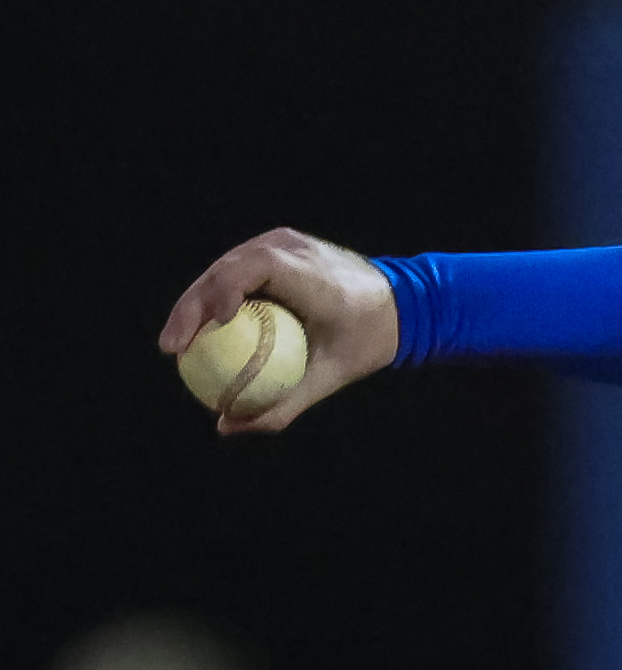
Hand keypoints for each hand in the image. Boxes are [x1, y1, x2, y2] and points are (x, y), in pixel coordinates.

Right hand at [159, 229, 399, 433]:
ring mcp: (283, 242)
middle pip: (224, 270)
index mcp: (309, 271)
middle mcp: (291, 246)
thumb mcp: (332, 376)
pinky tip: (200, 334)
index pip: (250, 270)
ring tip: (176, 344)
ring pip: (223, 269)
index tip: (204, 331)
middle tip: (170, 349)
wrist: (403, 303)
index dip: (218, 293)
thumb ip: (283, 404)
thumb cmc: (370, 340)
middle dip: (189, 308)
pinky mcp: (277, 248)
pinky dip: (216, 300)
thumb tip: (229, 427)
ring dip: (196, 304)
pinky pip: (237, 273)